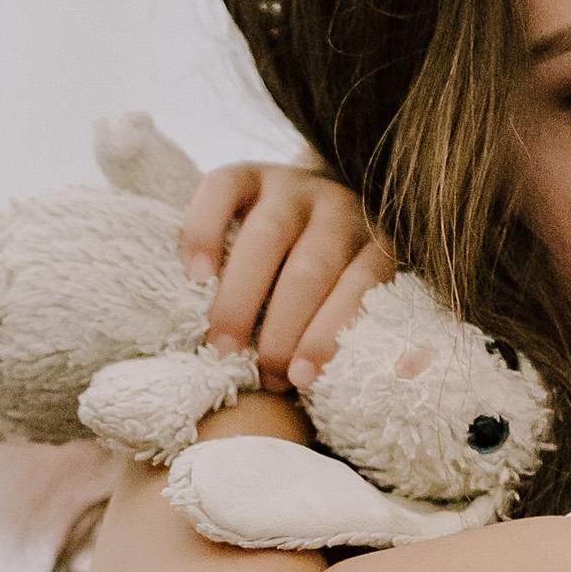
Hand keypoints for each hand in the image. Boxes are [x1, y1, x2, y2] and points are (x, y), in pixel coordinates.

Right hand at [180, 162, 392, 394]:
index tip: (300, 381)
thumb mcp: (349, 303)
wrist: (310, 207)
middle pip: (311, 268)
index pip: (360, 287)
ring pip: (268, 233)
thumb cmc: (327, 284)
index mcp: (375, 244)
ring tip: (221, 343)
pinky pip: (223, 190)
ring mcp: (293, 185)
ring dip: (242, 294)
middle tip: (259, 374)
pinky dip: (205, 231)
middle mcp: (339, 208)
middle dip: (283, 327)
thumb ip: (340, 337)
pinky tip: (195, 275)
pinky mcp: (248, 171)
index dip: (329, 335)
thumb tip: (312, 401)